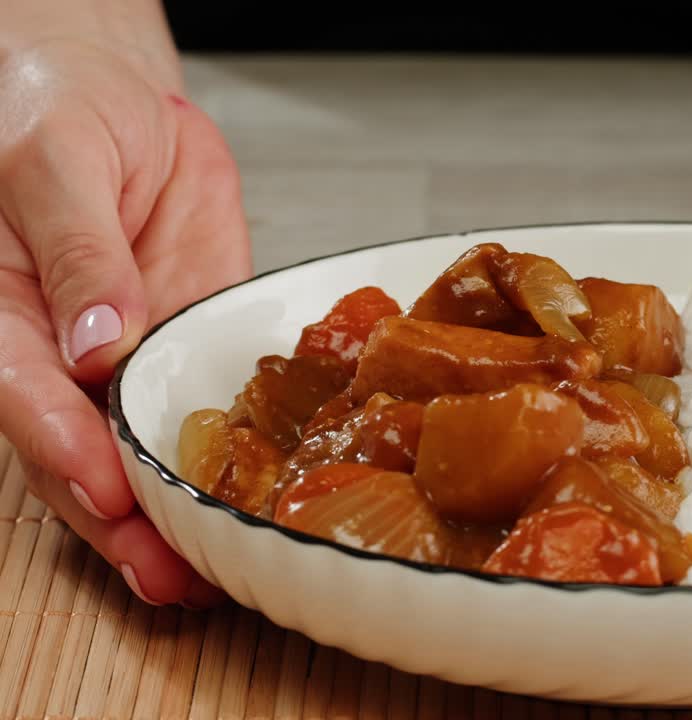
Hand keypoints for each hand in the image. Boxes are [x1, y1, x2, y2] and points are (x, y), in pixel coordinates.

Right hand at [0, 40, 249, 605]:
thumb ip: (75, 248)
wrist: (118, 99)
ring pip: (135, 453)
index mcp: (3, 312)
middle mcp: (58, 352)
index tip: (104, 490)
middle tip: (166, 572)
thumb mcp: (56, 159)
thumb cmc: (57, 110)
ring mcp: (126, 358)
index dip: (61, 448)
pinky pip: (200, 413)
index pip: (22, 394)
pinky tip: (244, 506)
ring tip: (203, 575)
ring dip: (165, 517)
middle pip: (75, 452)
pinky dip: (218, 465)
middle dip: (118, 520)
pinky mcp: (185, 350)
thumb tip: (93, 339)